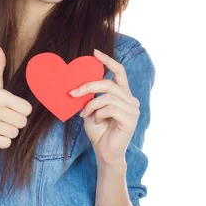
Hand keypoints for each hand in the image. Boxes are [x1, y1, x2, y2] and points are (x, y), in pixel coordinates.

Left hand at [69, 49, 139, 167]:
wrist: (104, 153)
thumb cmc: (98, 131)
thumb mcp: (91, 109)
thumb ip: (90, 96)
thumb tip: (79, 83)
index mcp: (123, 94)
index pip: (119, 72)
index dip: (108, 60)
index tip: (94, 52)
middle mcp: (131, 99)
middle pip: (108, 83)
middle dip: (87, 86)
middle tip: (72, 93)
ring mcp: (133, 109)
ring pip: (107, 96)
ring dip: (90, 105)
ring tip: (85, 114)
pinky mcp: (131, 119)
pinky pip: (110, 108)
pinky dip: (98, 114)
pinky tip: (96, 122)